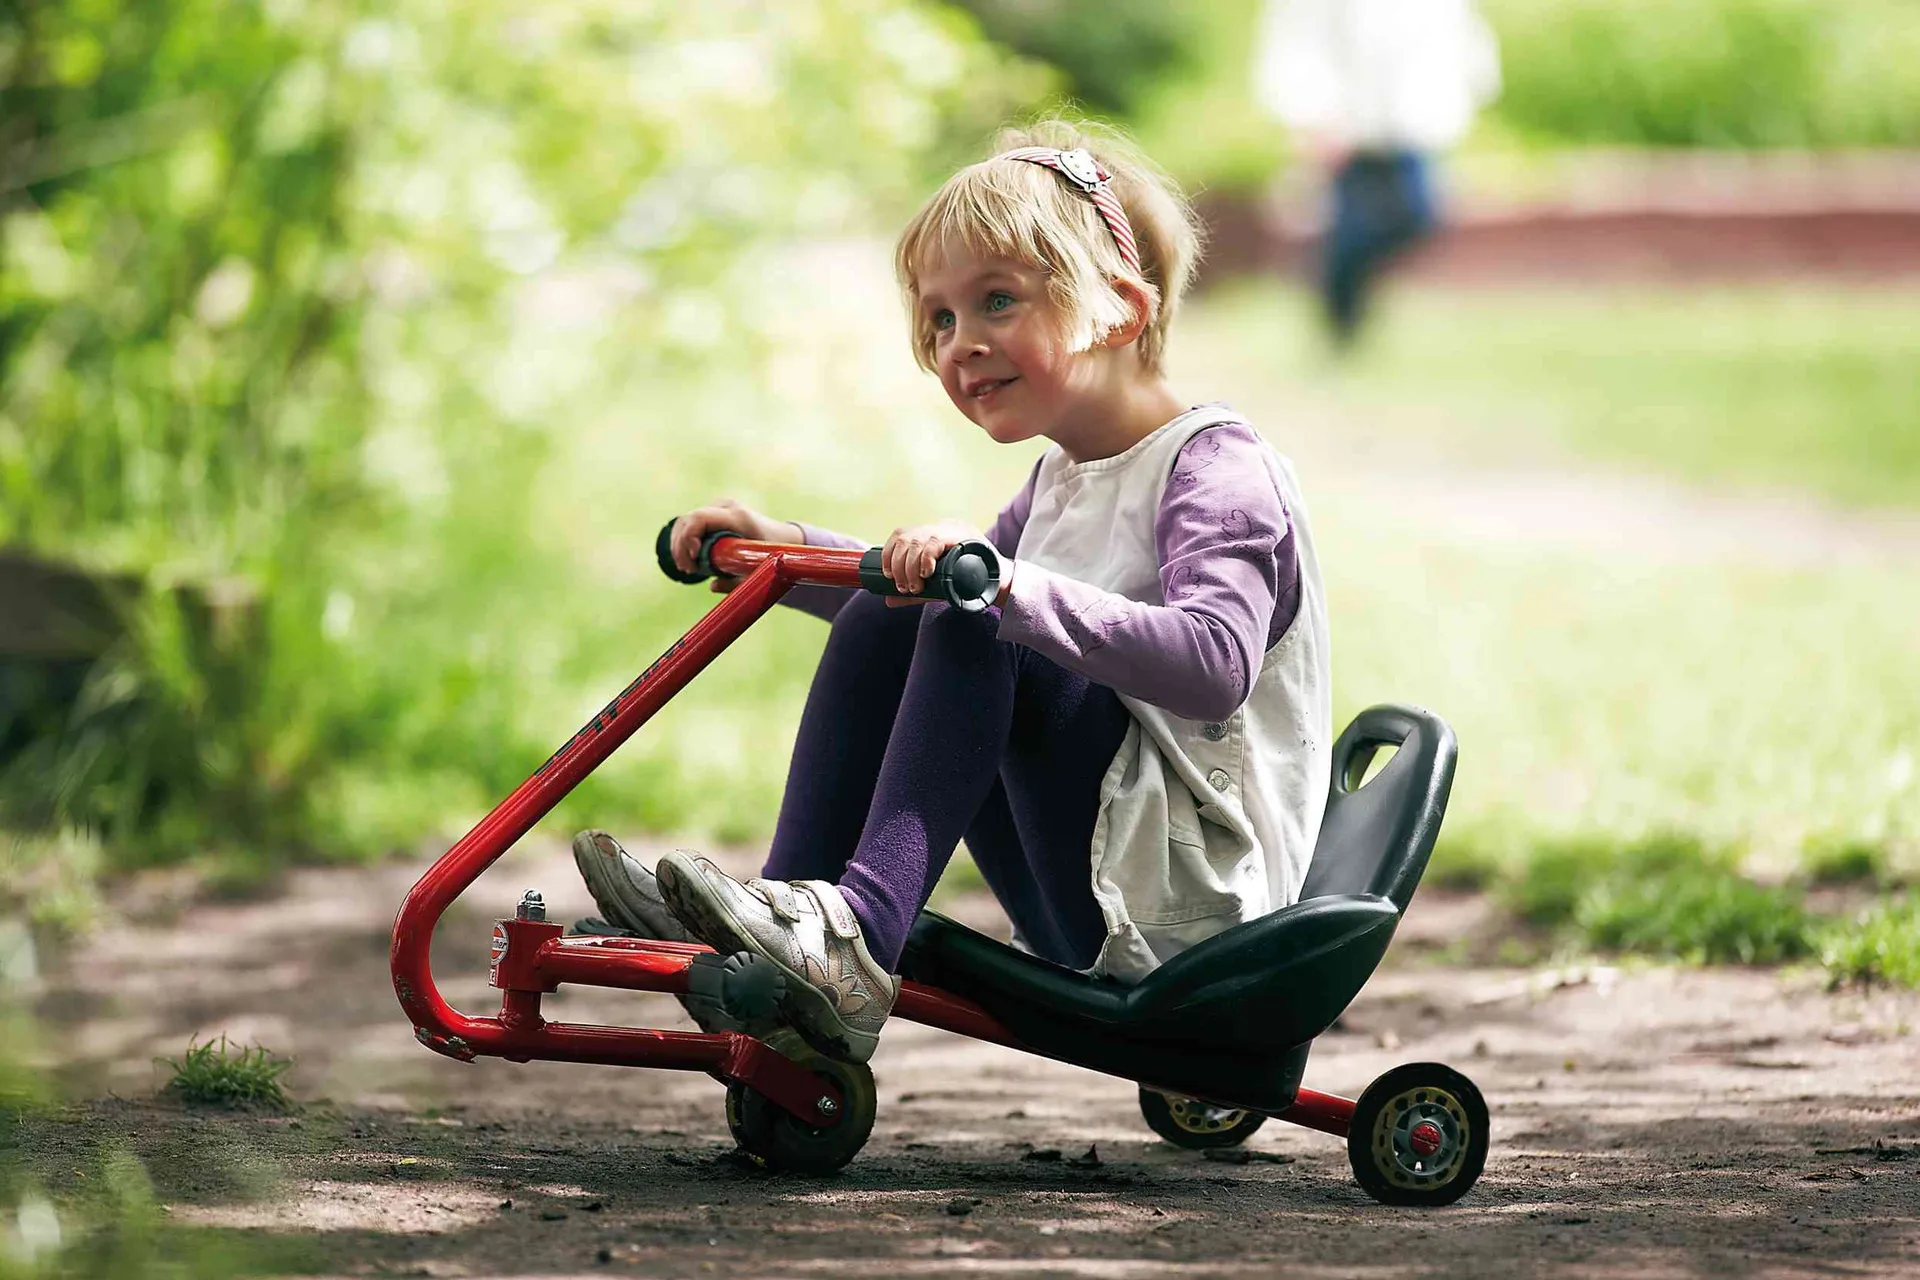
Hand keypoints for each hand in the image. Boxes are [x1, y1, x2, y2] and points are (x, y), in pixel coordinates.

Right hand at [669, 499, 801, 590]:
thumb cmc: (771, 556)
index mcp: (736, 517)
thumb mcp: (757, 571)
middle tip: (689, 570)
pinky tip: (689, 559)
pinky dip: (683, 540)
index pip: (699, 519)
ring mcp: (718, 507)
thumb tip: (712, 586)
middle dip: (681, 547)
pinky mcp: (713, 512)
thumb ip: (737, 581)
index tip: (695, 560)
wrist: (782, 538)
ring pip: (684, 521)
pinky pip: (689, 523)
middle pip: (688, 521)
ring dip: (679, 545)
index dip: (689, 538)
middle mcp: (725, 507)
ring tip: (688, 568)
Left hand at [880, 520, 982, 606]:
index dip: (889, 552)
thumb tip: (888, 599)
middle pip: (906, 537)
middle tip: (903, 587)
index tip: (887, 574)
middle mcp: (940, 528)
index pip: (902, 534)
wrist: (999, 584)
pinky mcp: (963, 535)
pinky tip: (926, 573)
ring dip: (909, 566)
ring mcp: (952, 529)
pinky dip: (926, 558)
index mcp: (931, 535)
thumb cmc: (967, 582)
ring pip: (918, 540)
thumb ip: (914, 591)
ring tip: (914, 586)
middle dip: (898, 564)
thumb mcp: (936, 586)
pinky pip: (936, 541)